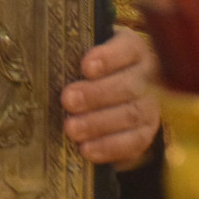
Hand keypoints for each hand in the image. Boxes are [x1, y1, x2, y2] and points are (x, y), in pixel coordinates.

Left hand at [60, 26, 159, 170]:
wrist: (116, 96)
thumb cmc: (94, 71)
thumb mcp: (86, 55)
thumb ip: (74, 58)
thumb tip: (47, 66)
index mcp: (133, 49)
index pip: (127, 49)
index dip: (108, 58)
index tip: (85, 67)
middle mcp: (148, 76)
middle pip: (128, 85)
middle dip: (96, 94)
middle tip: (67, 100)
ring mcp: (151, 105)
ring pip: (131, 114)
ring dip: (98, 123)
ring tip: (71, 128)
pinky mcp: (147, 132)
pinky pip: (133, 142)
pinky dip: (109, 147)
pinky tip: (87, 149)